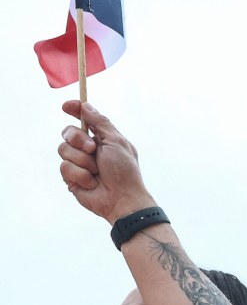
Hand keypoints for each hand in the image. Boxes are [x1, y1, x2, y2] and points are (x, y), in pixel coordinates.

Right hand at [58, 101, 155, 224]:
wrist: (122, 199)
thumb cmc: (125, 171)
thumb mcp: (116, 142)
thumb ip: (100, 123)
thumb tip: (86, 106)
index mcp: (102, 138)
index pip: (83, 119)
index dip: (74, 110)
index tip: (66, 106)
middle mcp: (88, 149)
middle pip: (68, 132)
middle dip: (78, 139)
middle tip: (92, 149)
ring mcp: (78, 163)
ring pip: (63, 149)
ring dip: (82, 160)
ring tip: (96, 171)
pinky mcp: (71, 177)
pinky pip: (64, 167)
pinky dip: (80, 174)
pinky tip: (91, 182)